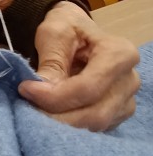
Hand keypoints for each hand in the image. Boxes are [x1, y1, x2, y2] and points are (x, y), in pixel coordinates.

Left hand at [18, 1, 139, 130]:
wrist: (77, 33)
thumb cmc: (67, 28)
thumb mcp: (54, 33)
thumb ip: (51, 61)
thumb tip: (42, 90)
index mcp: (119, 54)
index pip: (87, 87)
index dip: (55, 96)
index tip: (26, 89)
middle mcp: (129, 80)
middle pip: (94, 112)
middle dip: (57, 115)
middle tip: (27, 107)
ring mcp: (126, 99)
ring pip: (94, 125)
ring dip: (62, 123)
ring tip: (36, 109)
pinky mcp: (117, 113)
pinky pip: (94, 128)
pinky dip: (70, 125)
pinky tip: (52, 113)